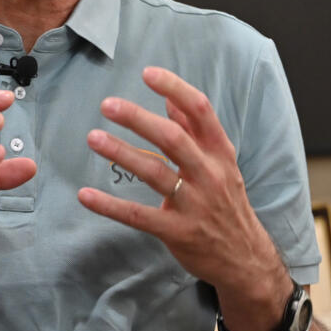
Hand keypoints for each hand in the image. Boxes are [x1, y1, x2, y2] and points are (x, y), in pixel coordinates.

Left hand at [78, 67, 287, 330]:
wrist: (245, 258)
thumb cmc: (227, 201)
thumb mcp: (221, 162)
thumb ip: (196, 131)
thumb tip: (171, 98)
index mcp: (220, 152)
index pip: (200, 111)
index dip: (175, 88)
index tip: (147, 73)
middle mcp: (209, 174)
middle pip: (173, 139)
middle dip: (139, 119)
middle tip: (108, 105)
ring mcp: (194, 204)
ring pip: (155, 173)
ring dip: (122, 153)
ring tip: (93, 138)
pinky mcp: (177, 232)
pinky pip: (138, 216)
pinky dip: (110, 205)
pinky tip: (85, 195)